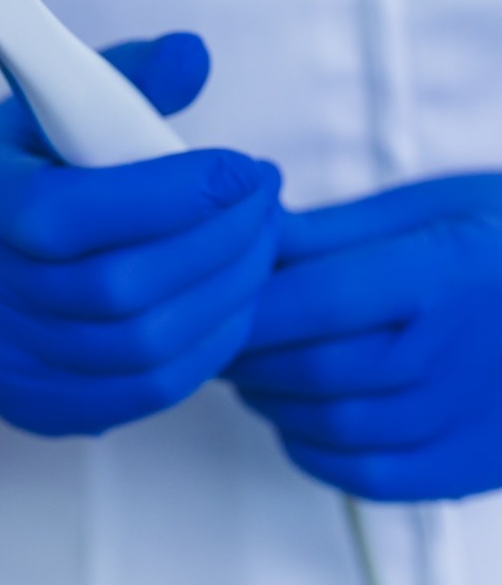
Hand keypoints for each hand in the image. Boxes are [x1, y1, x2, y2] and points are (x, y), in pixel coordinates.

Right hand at [0, 32, 280, 435]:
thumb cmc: (11, 176)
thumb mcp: (44, 109)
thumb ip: (123, 78)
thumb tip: (195, 55)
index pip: (76, 213)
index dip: (175, 194)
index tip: (244, 169)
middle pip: (122, 288)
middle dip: (221, 242)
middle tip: (267, 204)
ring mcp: (9, 362)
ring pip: (144, 347)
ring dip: (227, 296)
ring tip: (262, 248)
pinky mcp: (39, 405)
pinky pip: (144, 392)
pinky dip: (207, 349)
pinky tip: (233, 304)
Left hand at [226, 174, 501, 500]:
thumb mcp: (427, 206)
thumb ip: (333, 231)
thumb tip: (255, 238)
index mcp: (440, 275)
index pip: (312, 300)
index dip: (247, 302)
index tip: (215, 295)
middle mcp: (450, 356)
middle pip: (308, 367)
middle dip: (245, 351)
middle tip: (220, 330)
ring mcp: (462, 421)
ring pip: (325, 424)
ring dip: (269, 396)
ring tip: (253, 367)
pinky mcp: (466, 465)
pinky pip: (364, 475)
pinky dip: (311, 447)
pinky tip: (298, 416)